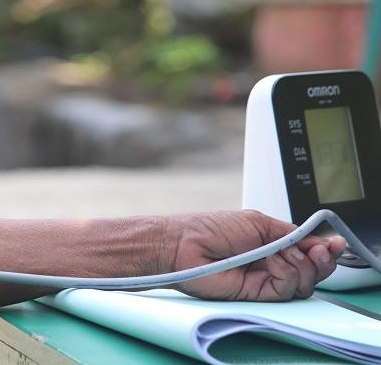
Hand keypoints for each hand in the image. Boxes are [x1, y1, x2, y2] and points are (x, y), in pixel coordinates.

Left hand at [165, 210, 345, 300]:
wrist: (183, 245)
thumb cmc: (210, 229)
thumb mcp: (258, 222)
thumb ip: (288, 233)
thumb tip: (315, 239)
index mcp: (271, 243)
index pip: (306, 250)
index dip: (323, 249)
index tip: (334, 244)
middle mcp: (270, 263)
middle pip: (311, 270)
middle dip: (321, 260)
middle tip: (319, 250)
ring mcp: (264, 279)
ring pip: (303, 283)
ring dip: (303, 266)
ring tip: (285, 253)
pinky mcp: (257, 294)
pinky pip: (286, 289)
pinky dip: (287, 273)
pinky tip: (274, 262)